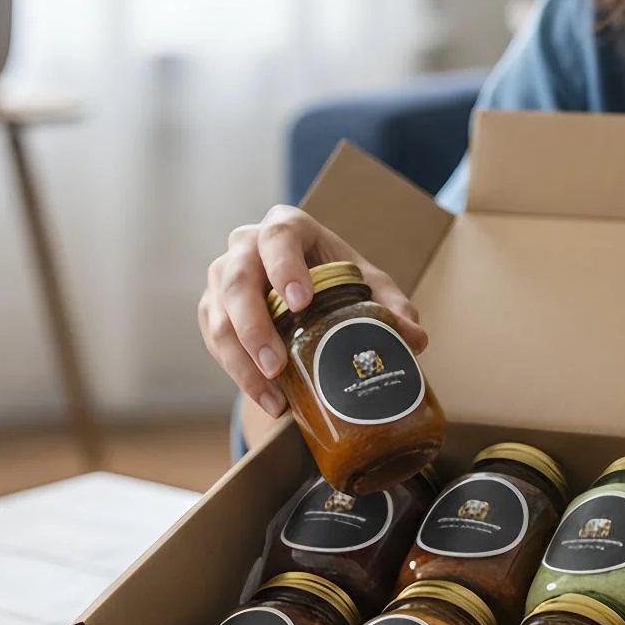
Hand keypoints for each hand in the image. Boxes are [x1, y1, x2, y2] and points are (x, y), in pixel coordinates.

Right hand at [197, 205, 426, 418]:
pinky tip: (267, 397)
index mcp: (286, 227)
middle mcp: (245, 246)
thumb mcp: (367, 286)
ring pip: (219, 317)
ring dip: (242, 361)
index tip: (300, 303)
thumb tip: (414, 338)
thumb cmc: (336, 279)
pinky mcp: (211, 309)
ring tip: (274, 397)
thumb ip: (392, 308)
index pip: (278, 237)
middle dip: (255, 327)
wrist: (301, 289)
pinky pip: (214, 341)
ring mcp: (222, 277)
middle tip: (277, 366)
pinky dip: (238, 372)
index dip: (284, 267)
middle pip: (237, 281)